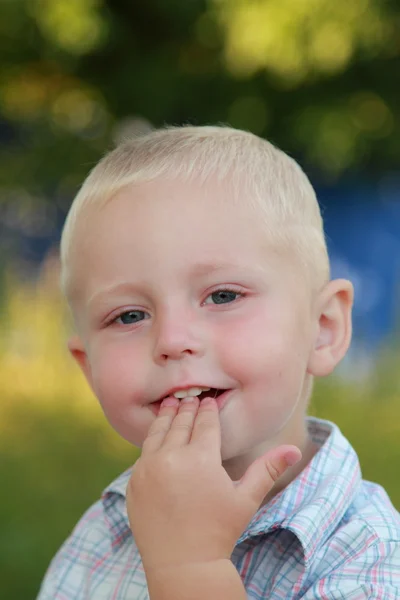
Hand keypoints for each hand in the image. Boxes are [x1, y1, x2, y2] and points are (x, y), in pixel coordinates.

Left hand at [126, 396, 300, 572]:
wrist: (183, 565)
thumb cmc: (219, 530)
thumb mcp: (246, 499)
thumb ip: (268, 470)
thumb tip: (295, 450)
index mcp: (201, 458)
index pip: (205, 423)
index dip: (209, 409)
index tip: (210, 399)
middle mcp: (171, 458)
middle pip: (180, 422)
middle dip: (188, 408)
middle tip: (191, 396)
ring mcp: (148, 469)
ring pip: (158, 433)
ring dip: (166, 417)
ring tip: (170, 404)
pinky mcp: (134, 481)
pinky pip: (143, 453)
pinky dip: (152, 441)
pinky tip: (157, 436)